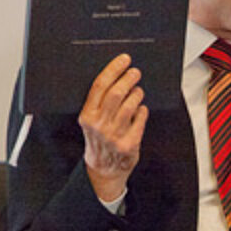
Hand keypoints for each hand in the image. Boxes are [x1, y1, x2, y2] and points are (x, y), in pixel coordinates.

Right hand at [80, 54, 146, 202]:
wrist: (103, 170)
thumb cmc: (99, 140)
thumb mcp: (91, 121)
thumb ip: (100, 103)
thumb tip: (117, 77)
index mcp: (87, 116)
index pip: (100, 86)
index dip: (113, 70)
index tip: (124, 60)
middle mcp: (99, 125)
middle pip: (116, 94)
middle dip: (128, 79)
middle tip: (136, 72)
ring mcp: (114, 135)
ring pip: (130, 106)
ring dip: (137, 94)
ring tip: (139, 90)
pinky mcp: (129, 144)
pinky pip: (140, 120)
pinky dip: (143, 111)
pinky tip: (142, 108)